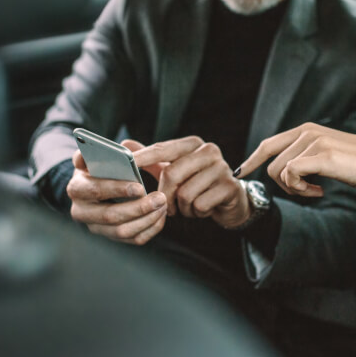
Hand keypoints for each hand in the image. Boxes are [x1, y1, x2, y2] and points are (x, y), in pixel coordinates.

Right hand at [67, 148, 167, 244]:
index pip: (95, 190)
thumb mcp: (95, 155)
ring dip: (146, 219)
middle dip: (138, 208)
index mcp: (77, 188)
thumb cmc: (100, 167)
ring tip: (163, 205)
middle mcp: (81, 212)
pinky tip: (161, 215)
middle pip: (110, 216)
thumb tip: (121, 147)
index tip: (140, 186)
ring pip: (123, 231)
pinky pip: (133, 239)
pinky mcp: (111, 237)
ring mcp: (96, 228)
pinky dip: (150, 228)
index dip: (117, 189)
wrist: (95, 185)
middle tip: (160, 198)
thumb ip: (101, 148)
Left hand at [132, 136, 251, 228]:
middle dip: (164, 194)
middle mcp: (209, 151)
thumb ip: (151, 158)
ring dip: (182, 207)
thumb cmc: (197, 184)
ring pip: (185, 193)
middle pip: (171, 173)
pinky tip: (202, 209)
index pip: (162, 148)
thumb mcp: (174, 169)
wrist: (231, 200)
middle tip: (166, 205)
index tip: (127, 163)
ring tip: (188, 206)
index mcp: (192, 144)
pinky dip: (196, 213)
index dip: (143, 157)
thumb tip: (125, 145)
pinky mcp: (230, 187)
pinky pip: (200, 205)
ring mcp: (222, 168)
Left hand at [236, 122, 355, 197]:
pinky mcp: (322, 155)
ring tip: (316, 192)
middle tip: (305, 192)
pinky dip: (301, 190)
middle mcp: (307, 132)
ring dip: (295, 189)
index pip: (268, 144)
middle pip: (271, 163)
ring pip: (280, 171)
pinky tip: (320, 192)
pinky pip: (292, 175)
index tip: (241, 173)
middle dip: (282, 185)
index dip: (252, 159)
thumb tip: (284, 170)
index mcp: (306, 130)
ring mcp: (314, 142)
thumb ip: (306, 157)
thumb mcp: (326, 157)